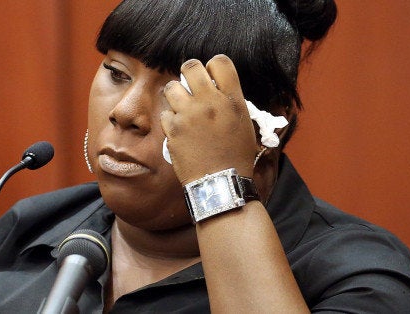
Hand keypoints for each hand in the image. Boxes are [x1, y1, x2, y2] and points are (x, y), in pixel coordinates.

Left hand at [161, 55, 257, 184]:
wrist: (221, 182)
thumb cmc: (237, 156)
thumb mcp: (244, 124)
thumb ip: (231, 101)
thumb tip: (217, 88)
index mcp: (232, 99)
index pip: (220, 61)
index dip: (212, 66)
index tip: (211, 76)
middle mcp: (210, 102)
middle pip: (191, 66)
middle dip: (189, 73)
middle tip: (190, 85)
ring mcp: (189, 115)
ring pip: (171, 87)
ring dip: (176, 94)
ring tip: (182, 107)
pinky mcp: (173, 129)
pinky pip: (165, 113)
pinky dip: (170, 120)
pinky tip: (179, 129)